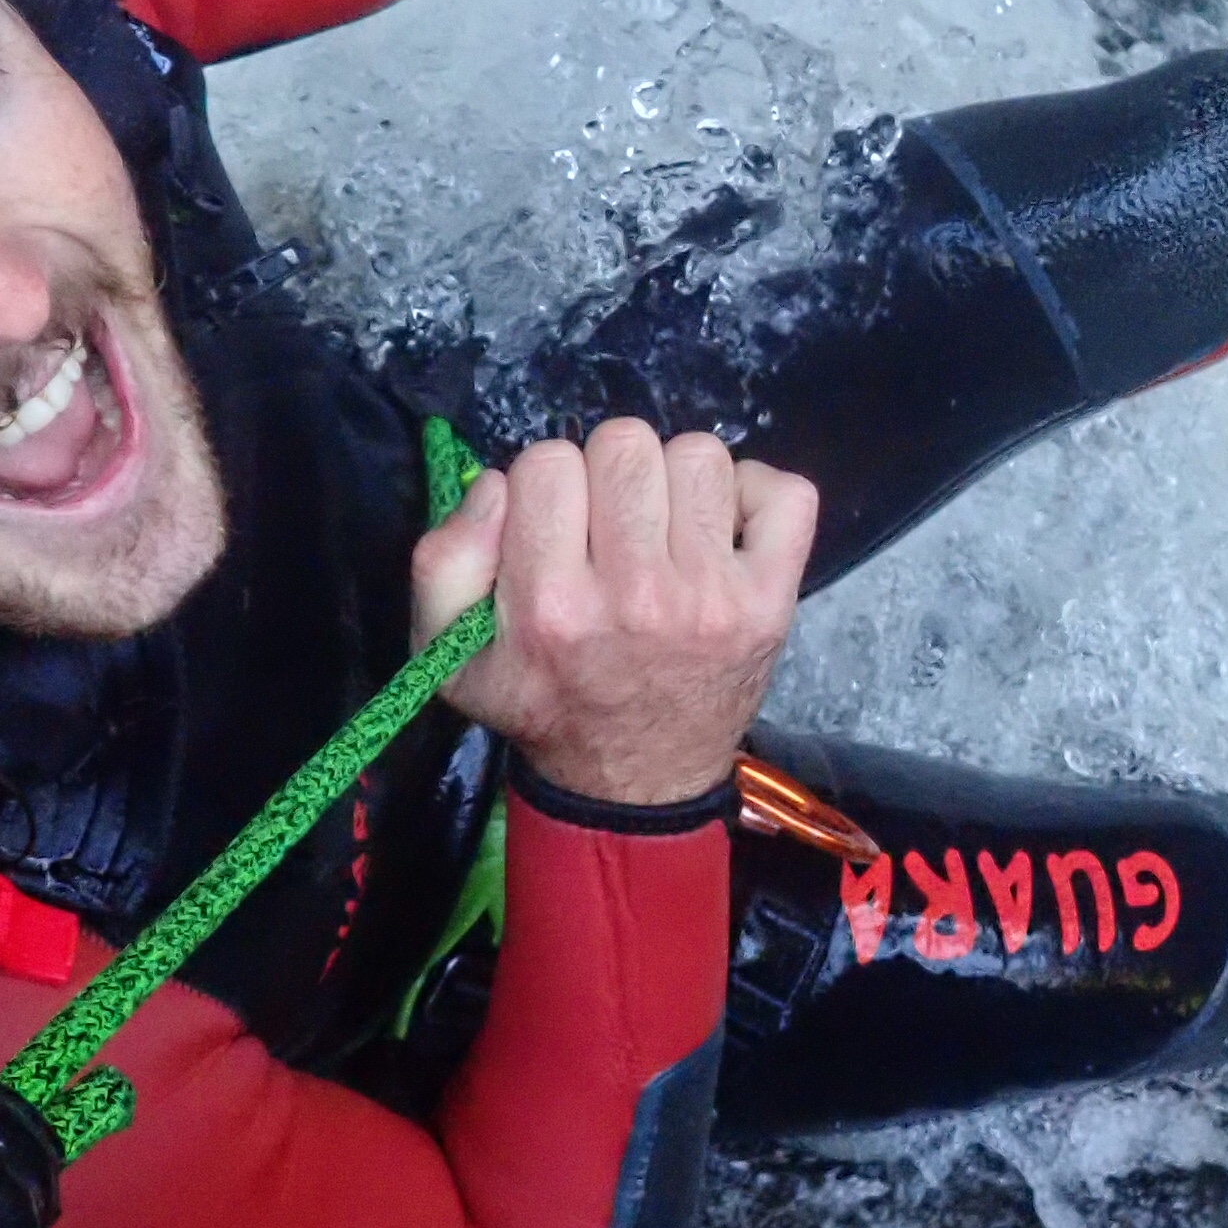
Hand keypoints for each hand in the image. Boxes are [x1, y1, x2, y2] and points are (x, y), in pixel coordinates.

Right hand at [412, 420, 816, 809]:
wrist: (634, 782)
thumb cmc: (544, 705)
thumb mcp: (451, 657)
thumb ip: (443, 561)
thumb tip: (497, 484)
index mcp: (551, 605)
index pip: (547, 463)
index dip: (546, 486)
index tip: (555, 528)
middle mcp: (636, 596)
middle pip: (625, 445)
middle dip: (608, 476)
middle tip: (610, 528)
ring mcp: (712, 596)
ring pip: (698, 455)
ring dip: (675, 484)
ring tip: (663, 532)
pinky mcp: (770, 600)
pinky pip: (784, 492)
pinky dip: (756, 497)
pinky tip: (721, 534)